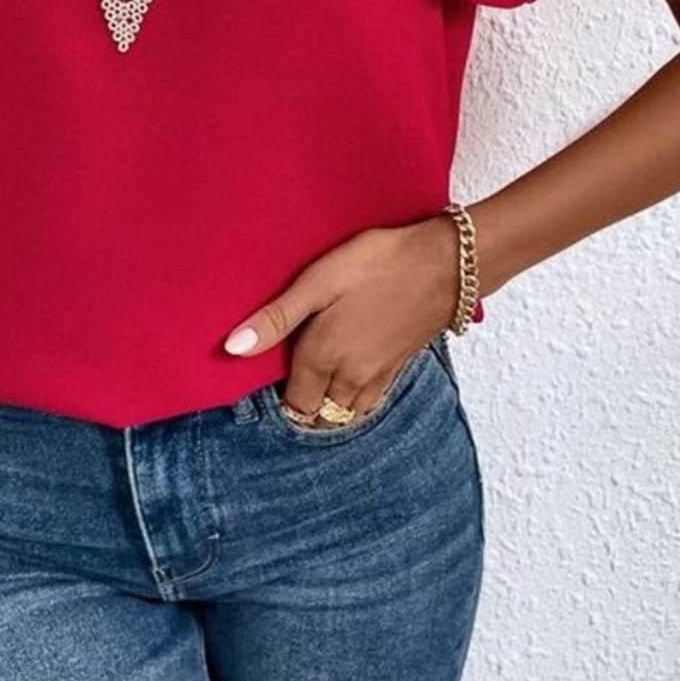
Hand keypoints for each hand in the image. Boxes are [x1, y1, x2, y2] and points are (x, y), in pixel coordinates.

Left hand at [223, 215, 461, 428]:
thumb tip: (232, 348)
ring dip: (329, 412)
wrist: (446, 264)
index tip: (271, 381)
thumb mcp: (317, 282)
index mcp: (323, 357)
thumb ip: (276, 319)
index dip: (280, 397)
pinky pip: (371, 403)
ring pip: (346, 415)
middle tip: (291, 386)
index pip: (294, 404)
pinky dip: (355, 404)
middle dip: (303, 410)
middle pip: (319, 416)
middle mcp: (350, 376)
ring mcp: (379, 375)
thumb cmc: (378, 265)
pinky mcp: (400, 367)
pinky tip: (350, 383)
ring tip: (317, 390)